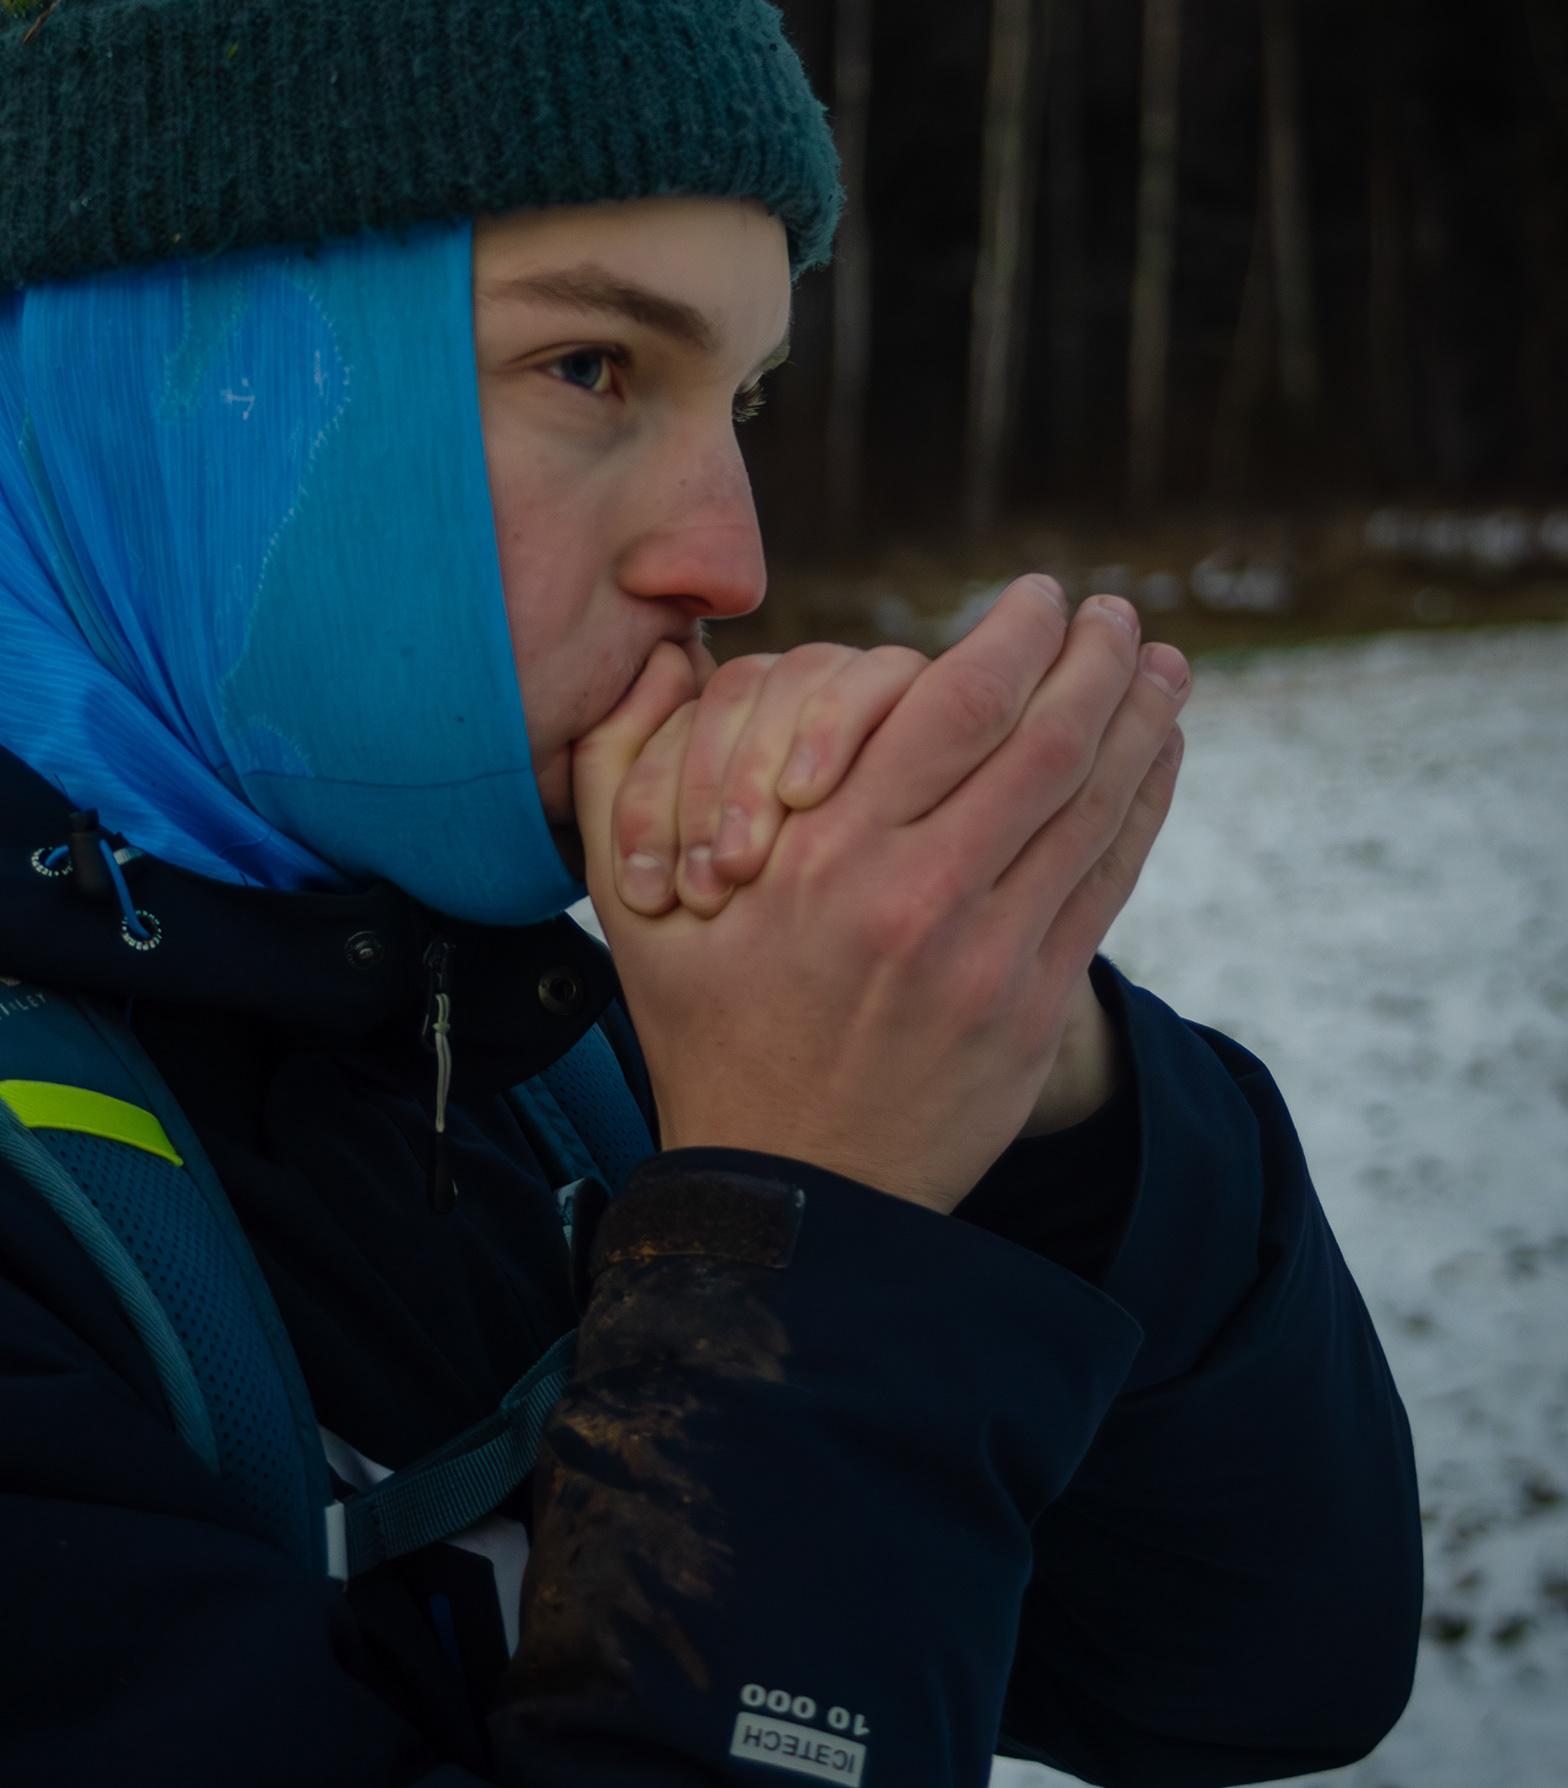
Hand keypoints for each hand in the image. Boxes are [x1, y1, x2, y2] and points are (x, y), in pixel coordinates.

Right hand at [573, 580, 1186, 1211]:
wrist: (786, 1190)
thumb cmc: (703, 1033)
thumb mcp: (632, 908)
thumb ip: (623, 773)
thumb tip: (658, 658)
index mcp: (824, 856)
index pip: (949, 705)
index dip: (1013, 638)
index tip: (1038, 597)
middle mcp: (918, 896)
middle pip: (1041, 742)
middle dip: (1092, 662)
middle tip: (1116, 611)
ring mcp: (987, 957)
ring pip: (1089, 806)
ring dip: (1141, 723)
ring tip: (1165, 665)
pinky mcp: (1029, 1008)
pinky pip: (1104, 882)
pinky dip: (1142, 807)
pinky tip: (1159, 757)